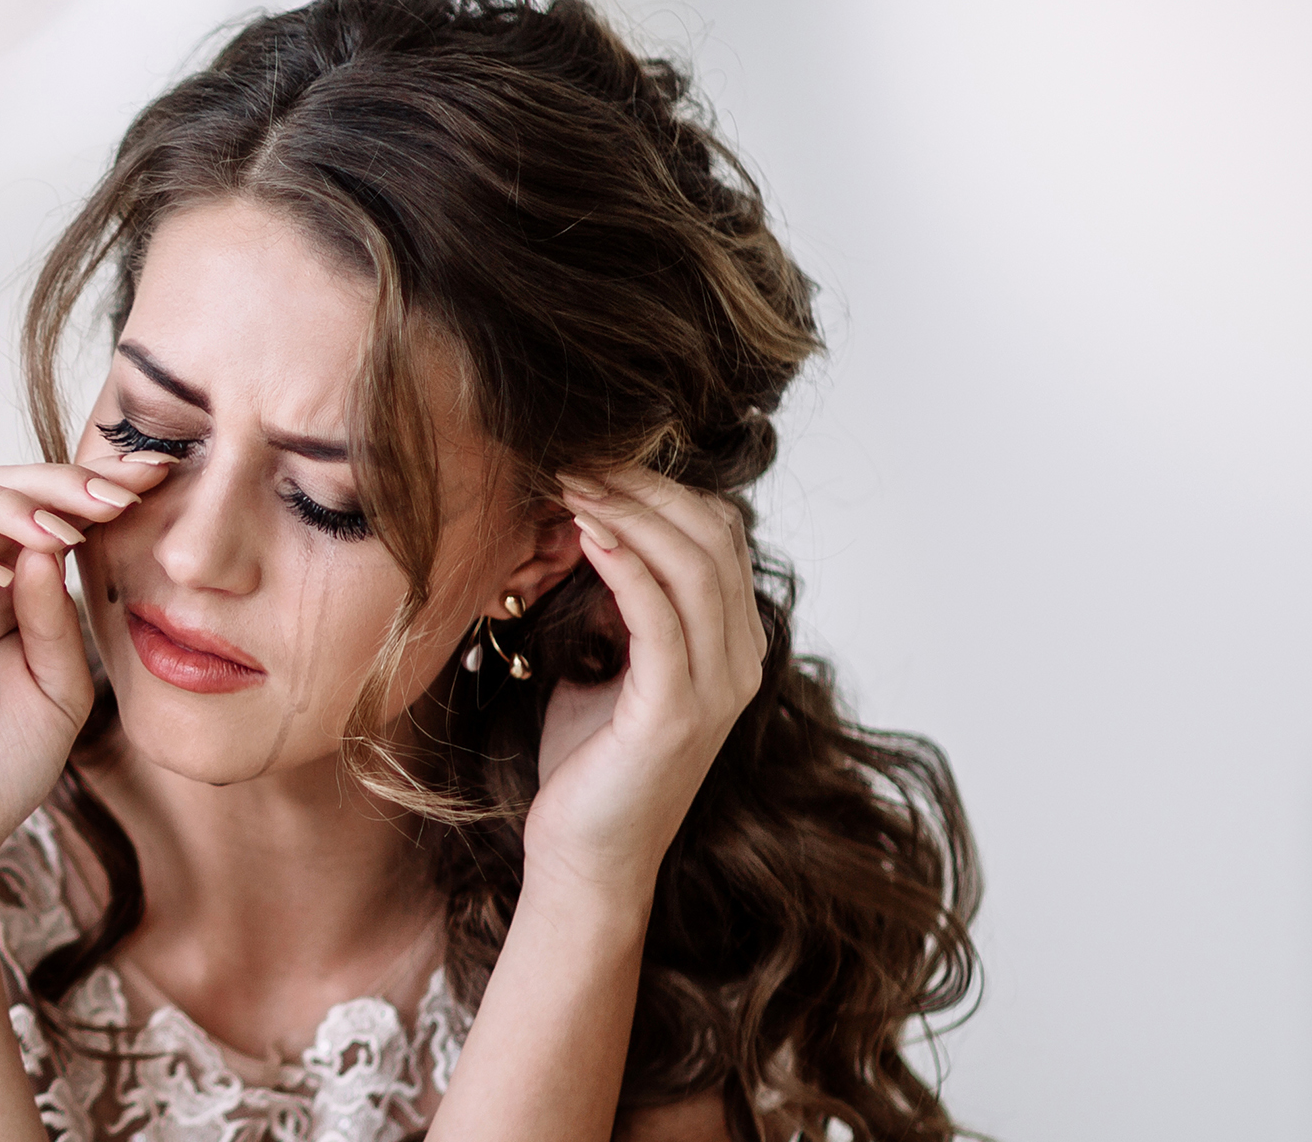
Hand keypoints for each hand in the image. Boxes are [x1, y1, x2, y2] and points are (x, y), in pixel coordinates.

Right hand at [0, 454, 175, 882]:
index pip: (47, 509)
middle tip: (118, 493)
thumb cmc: (2, 766)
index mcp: (9, 587)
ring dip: (6, 506)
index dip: (96, 486)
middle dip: (61, 482)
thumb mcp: (62, 690)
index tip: (159, 478)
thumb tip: (53, 545)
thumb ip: (59, 622)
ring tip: (59, 531)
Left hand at [525, 469, 767, 895]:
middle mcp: (740, 661)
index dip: (658, 486)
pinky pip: (661, 616)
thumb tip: (585, 525)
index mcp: (732, 645)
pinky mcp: (676, 713)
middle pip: (710, 535)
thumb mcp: (609, 663)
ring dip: (628, 511)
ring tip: (571, 479)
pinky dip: (626, 563)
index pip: (716, 534)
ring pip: (692, 564)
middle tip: (576, 453)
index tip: (592, 457)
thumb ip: (619, 602)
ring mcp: (716, 689)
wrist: (585, 858)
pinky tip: (586, 532)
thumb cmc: (588, 762)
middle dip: (642, 484)